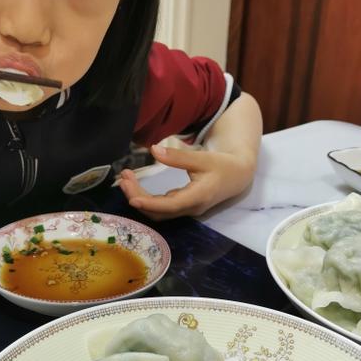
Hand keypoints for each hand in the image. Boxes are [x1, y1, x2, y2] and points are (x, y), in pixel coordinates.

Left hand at [117, 143, 255, 220]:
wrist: (238, 176)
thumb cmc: (222, 165)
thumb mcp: (202, 158)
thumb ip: (177, 156)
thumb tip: (153, 150)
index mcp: (198, 197)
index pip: (170, 205)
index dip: (150, 204)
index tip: (132, 199)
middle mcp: (190, 208)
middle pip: (159, 211)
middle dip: (137, 197)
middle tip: (123, 177)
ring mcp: (186, 209)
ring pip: (158, 211)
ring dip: (140, 198)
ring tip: (126, 180)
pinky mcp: (183, 206)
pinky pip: (161, 207)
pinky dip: (147, 198)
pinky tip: (136, 186)